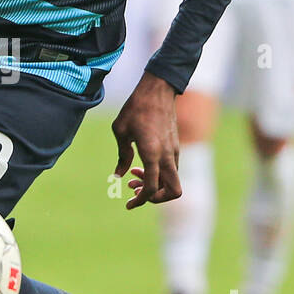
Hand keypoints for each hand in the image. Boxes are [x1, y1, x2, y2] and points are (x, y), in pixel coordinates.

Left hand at [112, 70, 181, 207]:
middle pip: (173, 191)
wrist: (158, 89)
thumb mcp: (121, 131)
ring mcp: (174, 152)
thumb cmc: (136, 108)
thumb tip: (118, 176)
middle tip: (136, 191)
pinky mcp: (175, 147)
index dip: (141, 201)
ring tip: (133, 176)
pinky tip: (141, 166)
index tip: (128, 204)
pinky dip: (158, 175)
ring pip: (172, 181)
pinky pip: (171, 170)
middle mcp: (167, 156)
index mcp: (153, 154)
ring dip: (155, 185)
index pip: (152, 189)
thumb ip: (122, 156)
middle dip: (155, 198)